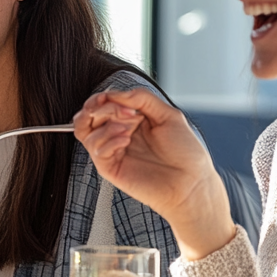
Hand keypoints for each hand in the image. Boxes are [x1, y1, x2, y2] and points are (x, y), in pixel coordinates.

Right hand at [73, 89, 233, 259]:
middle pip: (89, 115)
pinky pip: (96, 150)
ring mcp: (113, 151)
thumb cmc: (185, 153)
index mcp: (132, 120)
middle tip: (125, 111)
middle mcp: (119, 134)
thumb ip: (142, 98)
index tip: (113, 97)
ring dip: (106, 124)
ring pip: (85, 132)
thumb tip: (115, 94)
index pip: (104, 104)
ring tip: (128, 128)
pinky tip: (125, 140)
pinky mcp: (110, 168)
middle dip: (103, 108)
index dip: (105, 97)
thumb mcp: (169, 115)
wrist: (191, 182)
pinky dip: (107, 140)